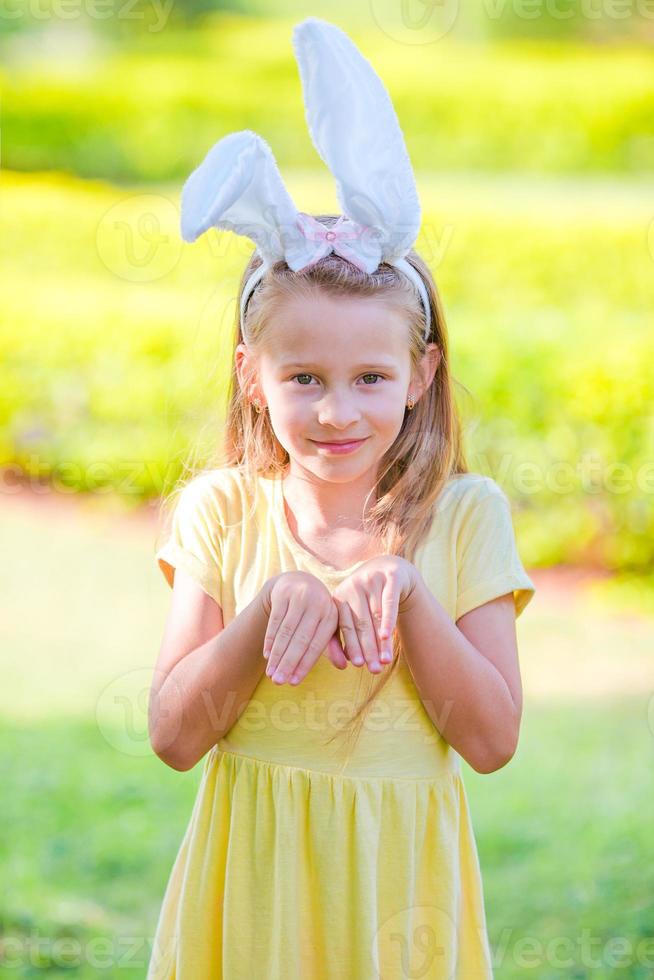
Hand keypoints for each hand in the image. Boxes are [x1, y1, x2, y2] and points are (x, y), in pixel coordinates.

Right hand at [261, 571, 347, 684]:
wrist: (298, 581)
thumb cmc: (315, 612)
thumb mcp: (326, 625)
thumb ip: (333, 646)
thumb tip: (343, 666)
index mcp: (331, 615)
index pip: (317, 644)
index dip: (305, 664)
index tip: (294, 683)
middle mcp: (317, 603)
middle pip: (301, 639)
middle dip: (289, 663)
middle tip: (278, 682)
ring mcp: (300, 596)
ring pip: (286, 631)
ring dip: (277, 655)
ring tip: (270, 674)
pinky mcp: (283, 593)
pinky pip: (275, 621)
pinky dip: (270, 640)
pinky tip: (266, 655)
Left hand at [331, 556, 417, 673]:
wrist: (392, 569)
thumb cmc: (370, 599)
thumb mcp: (356, 612)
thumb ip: (345, 635)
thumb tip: (342, 663)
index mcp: (340, 596)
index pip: (345, 626)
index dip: (351, 645)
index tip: (358, 665)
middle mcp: (353, 585)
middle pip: (361, 623)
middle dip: (368, 649)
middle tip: (374, 670)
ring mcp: (372, 579)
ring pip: (377, 616)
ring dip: (381, 641)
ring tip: (385, 661)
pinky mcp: (392, 576)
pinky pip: (390, 601)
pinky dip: (388, 620)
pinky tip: (387, 636)